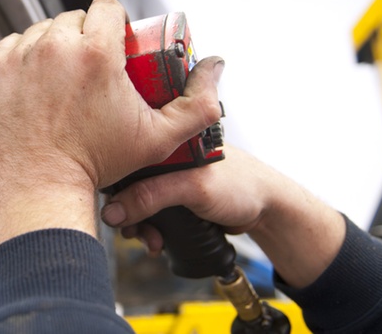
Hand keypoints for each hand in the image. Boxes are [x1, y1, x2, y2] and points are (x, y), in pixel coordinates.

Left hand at [0, 0, 223, 252]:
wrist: (41, 186)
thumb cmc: (94, 164)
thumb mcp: (158, 138)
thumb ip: (197, 105)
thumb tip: (215, 70)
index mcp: (96, 52)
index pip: (106, 7)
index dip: (114, 22)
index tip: (114, 42)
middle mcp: (55, 46)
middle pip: (74, 18)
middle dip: (85, 36)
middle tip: (91, 67)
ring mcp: (21, 56)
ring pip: (43, 29)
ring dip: (55, 44)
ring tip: (64, 76)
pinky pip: (14, 44)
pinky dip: (25, 55)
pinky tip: (37, 78)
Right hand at [102, 145, 345, 287]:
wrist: (269, 210)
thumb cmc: (242, 186)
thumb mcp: (193, 188)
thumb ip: (152, 196)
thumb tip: (114, 211)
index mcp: (169, 140)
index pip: (129, 157)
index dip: (115, 183)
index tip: (112, 208)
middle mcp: (166, 156)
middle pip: (130, 183)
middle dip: (128, 211)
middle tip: (133, 231)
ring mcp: (171, 177)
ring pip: (139, 200)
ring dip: (140, 224)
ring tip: (150, 240)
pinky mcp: (177, 197)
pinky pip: (153, 211)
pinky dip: (151, 227)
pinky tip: (157, 240)